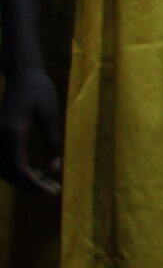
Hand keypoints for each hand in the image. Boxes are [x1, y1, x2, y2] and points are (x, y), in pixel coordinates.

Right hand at [0, 65, 62, 196]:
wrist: (22, 75)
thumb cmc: (40, 91)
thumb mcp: (51, 116)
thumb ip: (53, 143)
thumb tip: (54, 169)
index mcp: (12, 133)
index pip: (19, 169)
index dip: (34, 185)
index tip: (53, 192)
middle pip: (9, 173)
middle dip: (30, 186)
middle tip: (54, 190)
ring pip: (4, 170)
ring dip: (24, 180)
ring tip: (49, 183)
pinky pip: (3, 161)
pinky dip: (18, 171)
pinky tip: (37, 173)